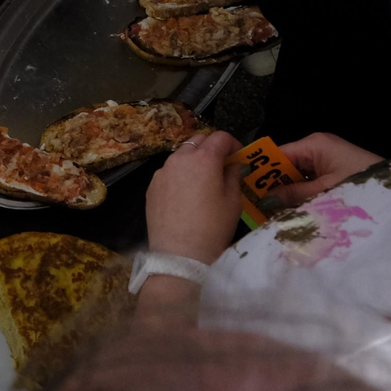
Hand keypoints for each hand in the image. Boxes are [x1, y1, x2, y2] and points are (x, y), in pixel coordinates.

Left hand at [145, 130, 244, 263]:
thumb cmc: (213, 227)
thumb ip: (233, 175)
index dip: (233, 143)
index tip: (239, 156)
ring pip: (181, 154)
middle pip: (198, 140)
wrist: (180, 254)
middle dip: (212, 147)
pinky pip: (169, 171)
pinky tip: (185, 194)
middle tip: (222, 165)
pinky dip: (180, 174)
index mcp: (203, 159)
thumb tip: (232, 164)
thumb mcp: (233, 201)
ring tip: (203, 180)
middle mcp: (180, 159)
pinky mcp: (151, 186)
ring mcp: (162, 171)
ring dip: (194, 159)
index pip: (220, 137)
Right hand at [259, 132, 383, 212]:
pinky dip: (302, 194)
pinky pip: (311, 181)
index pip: (278, 154)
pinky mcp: (335, 171)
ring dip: (288, 193)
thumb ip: (294, 195)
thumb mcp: (325, 192)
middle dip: (274, 185)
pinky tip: (292, 210)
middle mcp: (318, 148)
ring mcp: (328, 160)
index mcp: (314, 144)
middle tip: (256, 207)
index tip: (245, 189)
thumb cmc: (362, 185)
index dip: (261, 171)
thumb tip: (264, 200)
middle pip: (286, 165)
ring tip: (270, 212)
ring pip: (298, 176)